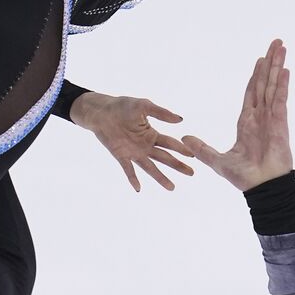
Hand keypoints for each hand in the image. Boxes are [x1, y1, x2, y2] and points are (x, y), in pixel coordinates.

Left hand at [71, 92, 194, 191]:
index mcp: (152, 134)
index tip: (194, 156)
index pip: (170, 143)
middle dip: (178, 166)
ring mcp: (134, 152)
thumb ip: (161, 113)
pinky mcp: (121, 156)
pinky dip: (133, 179)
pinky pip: (128, 170)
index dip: (182, 149)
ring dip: (161, 177)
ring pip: (150, 168)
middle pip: (165, 158)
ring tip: (172, 188)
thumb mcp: (143, 106)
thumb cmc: (122, 106)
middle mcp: (145, 146)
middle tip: (191, 173)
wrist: (101, 112)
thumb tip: (180, 120)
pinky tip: (138, 189)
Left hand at [182, 39, 292, 191]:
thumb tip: (184, 139)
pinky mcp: (280, 124)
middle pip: (264, 83)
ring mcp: (272, 118)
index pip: (252, 92)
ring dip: (277, 66)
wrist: (261, 188)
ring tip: (281, 47)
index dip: (255, 76)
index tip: (260, 60)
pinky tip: (285, 70)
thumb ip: (202, 148)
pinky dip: (283, 85)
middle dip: (270, 63)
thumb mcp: (217, 161)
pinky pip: (281, 100)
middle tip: (275, 42)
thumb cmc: (244, 177)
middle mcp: (261, 116)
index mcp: (247, 122)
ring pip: (273, 86)